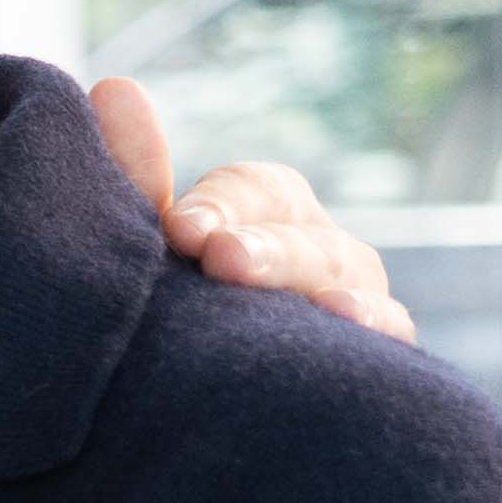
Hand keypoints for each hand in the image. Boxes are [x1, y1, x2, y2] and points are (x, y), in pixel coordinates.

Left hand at [88, 70, 415, 344]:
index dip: (221, 203)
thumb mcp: (149, 249)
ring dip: (318, 283)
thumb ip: (134, 178)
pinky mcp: (373, 356)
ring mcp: (349, 298)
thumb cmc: (169, 313)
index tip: (180, 230)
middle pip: (300, 236)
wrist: (182, 415)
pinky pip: (387, 332)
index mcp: (264, 212)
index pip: (254, 190)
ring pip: (345, 279)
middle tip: (221, 260)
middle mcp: (315, 247)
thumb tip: (114, 87)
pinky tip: (348, 322)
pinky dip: (375, 325)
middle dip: (264, 247)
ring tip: (312, 298)